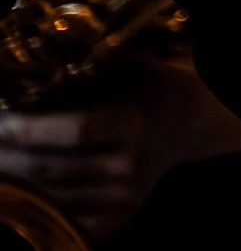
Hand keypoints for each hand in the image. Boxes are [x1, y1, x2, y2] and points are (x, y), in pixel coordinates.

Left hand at [0, 57, 240, 237]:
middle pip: (53, 170)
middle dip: (7, 159)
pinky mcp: (120, 215)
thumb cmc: (155, 86)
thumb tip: (46, 50)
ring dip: (14, 184)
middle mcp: (130, 163)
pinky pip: (69, 220)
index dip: (31, 129)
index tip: (1, 121)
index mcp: (134, 124)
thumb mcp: (132, 65)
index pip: (75, 131)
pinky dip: (39, 209)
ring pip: (52, 197)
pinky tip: (20, 192)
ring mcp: (124, 195)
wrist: (192, 123)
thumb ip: (93, 59)